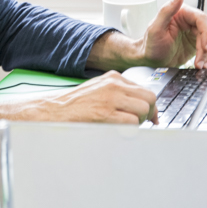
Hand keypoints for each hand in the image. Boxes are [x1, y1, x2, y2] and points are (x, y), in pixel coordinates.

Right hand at [38, 71, 157, 124]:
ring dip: (140, 122)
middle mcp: (114, 84)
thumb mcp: (100, 89)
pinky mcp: (105, 113)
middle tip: (139, 123)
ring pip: (144, 109)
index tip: (151, 117)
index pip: (145, 90)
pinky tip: (120, 130)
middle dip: (148, 113)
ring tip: (126, 127)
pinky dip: (131, 129)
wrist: (55, 110)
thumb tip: (142, 106)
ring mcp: (110, 98)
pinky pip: (133, 122)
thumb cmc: (77, 104)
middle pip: (149, 98)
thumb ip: (119, 93)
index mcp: (114, 77)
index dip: (150, 107)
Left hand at [140, 0, 206, 68]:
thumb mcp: (155, 28)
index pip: (202, 19)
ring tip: (201, 66)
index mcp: (181, 13)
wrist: (151, 61)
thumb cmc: (151, 45)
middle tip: (201, 62)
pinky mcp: (198, 44)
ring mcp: (195, 33)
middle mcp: (190, 21)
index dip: (206, 33)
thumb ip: (166, 11)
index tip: (204, 47)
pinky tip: (204, 64)